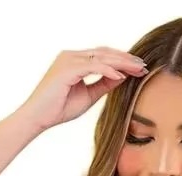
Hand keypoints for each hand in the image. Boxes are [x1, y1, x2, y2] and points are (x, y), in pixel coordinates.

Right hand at [16, 47, 147, 131]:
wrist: (38, 117)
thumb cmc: (59, 108)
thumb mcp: (88, 96)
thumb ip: (103, 85)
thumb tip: (121, 78)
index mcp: (75, 60)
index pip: (103, 56)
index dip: (122, 61)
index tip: (139, 69)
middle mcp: (72, 56)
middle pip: (104, 53)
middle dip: (125, 59)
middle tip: (143, 66)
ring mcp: (69, 59)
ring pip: (101, 57)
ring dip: (121, 63)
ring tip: (137, 70)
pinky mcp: (67, 68)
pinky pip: (93, 66)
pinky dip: (108, 70)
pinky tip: (121, 76)